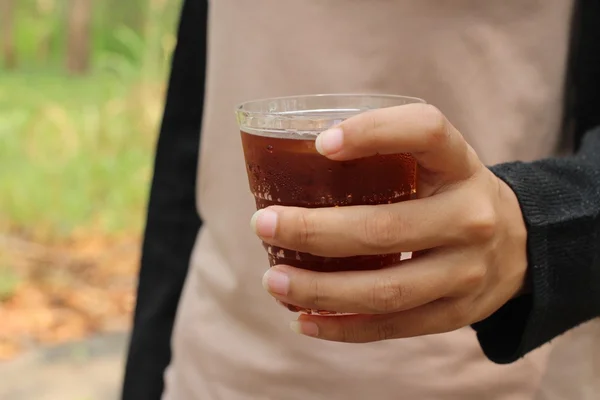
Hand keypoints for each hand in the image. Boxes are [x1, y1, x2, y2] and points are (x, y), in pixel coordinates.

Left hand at [251, 104, 528, 342]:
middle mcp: (471, 216)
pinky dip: (344, 327)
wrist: (517, 243)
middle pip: (385, 229)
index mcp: (460, 164)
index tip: (321, 143)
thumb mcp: (435, 161)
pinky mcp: (458, 312)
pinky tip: (304, 319)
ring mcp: (467, 271)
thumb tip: (289, 164)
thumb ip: (384, 155)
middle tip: (263, 225)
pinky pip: (394, 326)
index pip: (426, 132)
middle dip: (313, 231)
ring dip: (320, 289)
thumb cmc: (450, 193)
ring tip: (274, 281)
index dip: (374, 132)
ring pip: (386, 290)